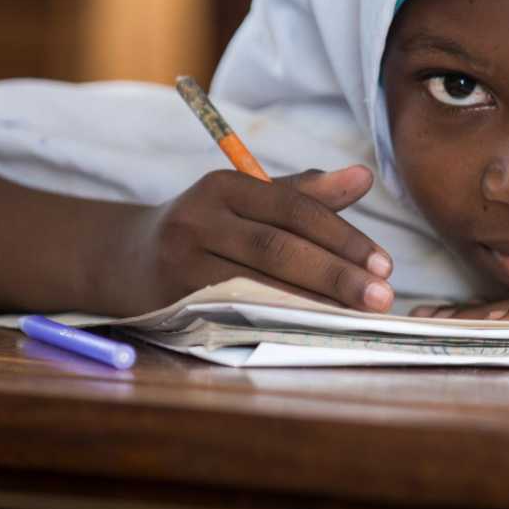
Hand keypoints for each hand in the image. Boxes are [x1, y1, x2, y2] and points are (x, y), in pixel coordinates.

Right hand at [99, 166, 393, 316]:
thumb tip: (366, 176)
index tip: (385, 265)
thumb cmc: (206, 228)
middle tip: (383, 297)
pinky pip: (234, 314)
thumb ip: (307, 194)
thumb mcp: (247, 201)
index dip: (343, 237)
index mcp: (224, 186)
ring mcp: (180, 262)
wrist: (123, 259)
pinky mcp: (172, 302)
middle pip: (279, 248)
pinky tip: (310, 331)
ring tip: (354, 317)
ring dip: (312, 304)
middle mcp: (198, 218)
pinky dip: (276, 322)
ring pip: (256, 284)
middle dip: (336, 274)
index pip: (295, 209)